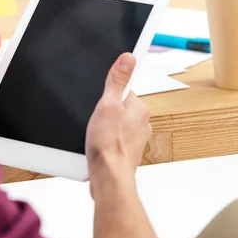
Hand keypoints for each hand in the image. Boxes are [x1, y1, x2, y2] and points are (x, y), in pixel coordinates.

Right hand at [86, 53, 151, 197]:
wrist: (108, 178)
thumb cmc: (109, 145)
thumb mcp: (108, 104)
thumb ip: (117, 81)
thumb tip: (128, 58)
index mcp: (140, 109)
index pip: (123, 91)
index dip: (108, 95)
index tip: (100, 102)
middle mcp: (142, 124)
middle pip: (118, 108)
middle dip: (105, 113)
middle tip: (95, 120)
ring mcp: (135, 140)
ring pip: (115, 125)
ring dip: (104, 128)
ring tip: (95, 135)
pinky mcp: (126, 152)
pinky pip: (113, 140)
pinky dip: (105, 142)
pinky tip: (96, 146)